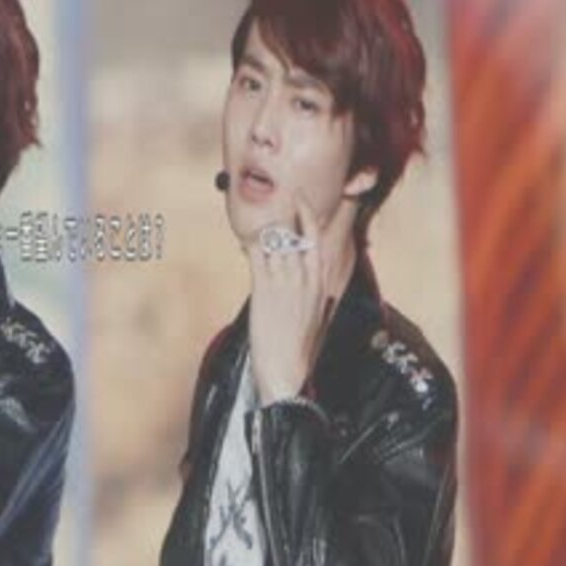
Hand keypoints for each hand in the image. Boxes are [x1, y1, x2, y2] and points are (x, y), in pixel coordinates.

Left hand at [246, 195, 332, 404]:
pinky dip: (250, 242)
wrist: (288, 370)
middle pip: (295, 228)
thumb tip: (311, 278)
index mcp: (321, 280)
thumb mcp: (317, 313)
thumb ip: (314, 290)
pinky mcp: (264, 288)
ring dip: (263, 224)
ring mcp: (285, 280)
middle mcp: (306, 274)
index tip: (299, 197)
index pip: (317, 235)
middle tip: (273, 196)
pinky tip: (244, 238)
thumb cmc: (299, 346)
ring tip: (255, 216)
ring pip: (275, 236)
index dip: (307, 211)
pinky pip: (257, 253)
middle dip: (284, 209)